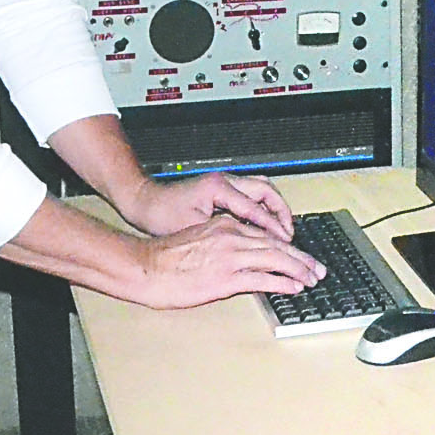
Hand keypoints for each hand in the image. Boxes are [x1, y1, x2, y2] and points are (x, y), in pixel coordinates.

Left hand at [118, 170, 297, 241]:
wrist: (144, 201)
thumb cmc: (161, 216)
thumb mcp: (192, 233)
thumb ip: (220, 241)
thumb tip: (244, 253)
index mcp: (218, 189)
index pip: (256, 208)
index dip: (273, 228)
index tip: (286, 242)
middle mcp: (225, 181)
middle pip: (267, 191)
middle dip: (282, 213)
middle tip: (290, 235)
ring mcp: (224, 182)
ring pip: (262, 189)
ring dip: (275, 208)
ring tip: (284, 229)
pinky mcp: (222, 187)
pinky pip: (252, 193)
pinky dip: (263, 207)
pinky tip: (266, 224)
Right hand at [134, 212, 324, 307]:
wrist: (146, 267)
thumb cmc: (167, 258)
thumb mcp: (200, 240)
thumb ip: (225, 244)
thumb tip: (246, 257)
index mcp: (225, 226)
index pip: (266, 235)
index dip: (289, 247)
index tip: (302, 257)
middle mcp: (231, 237)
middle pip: (277, 245)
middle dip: (301, 258)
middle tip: (318, 269)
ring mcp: (229, 257)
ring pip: (275, 259)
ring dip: (298, 270)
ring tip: (311, 279)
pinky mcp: (225, 278)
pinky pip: (261, 279)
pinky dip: (281, 282)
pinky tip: (293, 288)